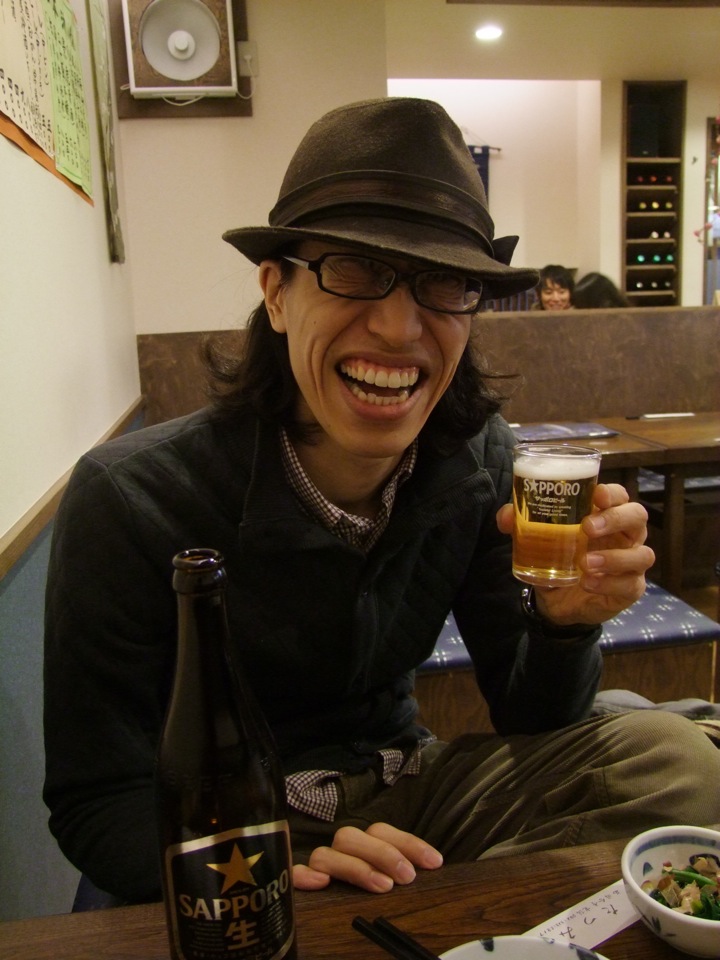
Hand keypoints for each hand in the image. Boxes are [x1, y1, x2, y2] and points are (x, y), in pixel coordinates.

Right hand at [292, 823, 442, 892]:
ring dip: (355, 867)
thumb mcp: (393, 888)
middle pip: (351, 837)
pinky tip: (321, 883)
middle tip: (406, 877)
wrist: (332, 939)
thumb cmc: (374, 905)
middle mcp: (339, 854)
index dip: (409, 843)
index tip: (435, 862)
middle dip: (383, 853)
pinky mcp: (299, 887)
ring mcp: (318, 869)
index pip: (381, 831)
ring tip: (381, 886)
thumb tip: (435, 870)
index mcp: (362, 848)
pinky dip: (305, 875)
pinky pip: (294, 875)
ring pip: (325, 854)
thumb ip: (403, 876)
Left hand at [497, 482, 654, 626]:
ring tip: (585, 563)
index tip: (596, 494)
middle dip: (615, 519)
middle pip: (638, 517)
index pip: (620, 496)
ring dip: (614, 557)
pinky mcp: (630, 588)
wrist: (557, 600)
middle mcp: (625, 535)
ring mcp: (631, 563)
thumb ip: (521, 523)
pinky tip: (588, 584)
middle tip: (587, 527)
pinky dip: (609, 583)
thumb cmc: (557, 557)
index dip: (613, 493)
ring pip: (642, 553)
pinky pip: (630, 584)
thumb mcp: (537, 539)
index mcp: (606, 515)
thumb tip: (506, 516)